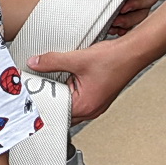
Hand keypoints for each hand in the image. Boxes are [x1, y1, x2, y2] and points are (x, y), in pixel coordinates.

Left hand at [29, 37, 147, 121]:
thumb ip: (52, 61)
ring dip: (62, 93)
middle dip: (51, 97)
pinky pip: (79, 98)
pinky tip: (68, 77)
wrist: (133, 53)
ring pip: (71, 104)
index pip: (55, 111)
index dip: (42, 101)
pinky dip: (71, 89)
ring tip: (54, 80)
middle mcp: (91, 109)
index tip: (32, 92)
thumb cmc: (114, 60)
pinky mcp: (98, 96)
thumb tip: (35, 63)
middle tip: (40, 85)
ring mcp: (96, 104)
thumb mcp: (77, 58)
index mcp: (85, 106)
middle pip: (62, 110)